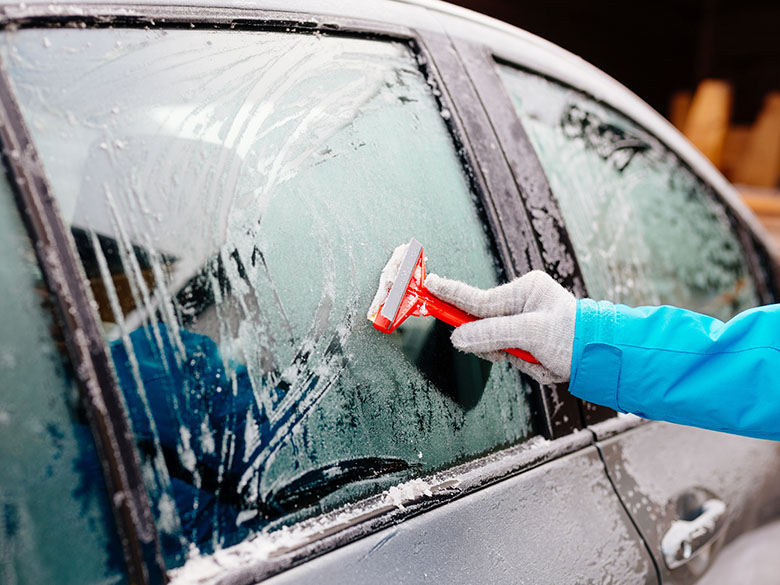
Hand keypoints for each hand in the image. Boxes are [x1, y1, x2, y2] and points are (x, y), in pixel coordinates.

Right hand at [424, 271, 575, 383]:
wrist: (603, 358)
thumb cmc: (573, 337)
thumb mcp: (530, 334)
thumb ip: (490, 334)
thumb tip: (459, 337)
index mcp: (525, 290)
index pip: (478, 297)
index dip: (450, 294)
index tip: (428, 285)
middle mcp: (524, 302)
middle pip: (485, 325)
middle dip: (496, 344)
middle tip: (509, 351)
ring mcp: (527, 321)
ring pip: (498, 344)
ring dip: (515, 357)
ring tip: (539, 359)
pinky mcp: (531, 340)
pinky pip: (513, 354)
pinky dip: (526, 364)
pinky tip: (545, 364)